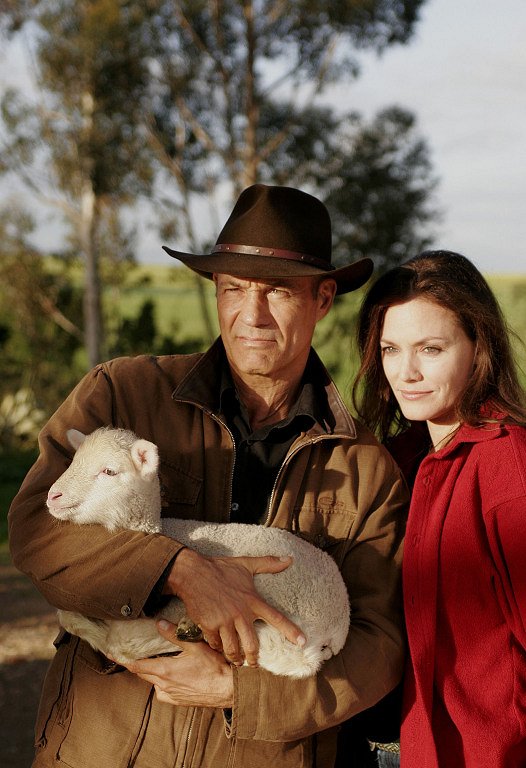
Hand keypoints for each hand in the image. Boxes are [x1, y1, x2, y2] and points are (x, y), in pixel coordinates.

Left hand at [122, 620, 233, 707]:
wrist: (227, 690)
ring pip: (153, 681)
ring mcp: (170, 694)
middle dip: (136, 664)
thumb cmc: (213, 667)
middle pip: (142, 673)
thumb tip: (159, 624)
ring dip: (152, 672)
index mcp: (165, 670)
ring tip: (159, 660)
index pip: (136, 666)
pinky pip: (162, 690)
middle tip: (131, 653)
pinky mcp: (177, 701)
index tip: (111, 654)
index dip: (123, 659)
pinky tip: (173, 674)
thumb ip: (174, 635)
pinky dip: (162, 681)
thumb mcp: (194, 646)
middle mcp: (163, 685)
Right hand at [165, 549, 305, 666]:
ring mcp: (224, 621)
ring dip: (236, 658)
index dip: (291, 631)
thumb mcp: (246, 564)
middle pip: (252, 645)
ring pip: (233, 649)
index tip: (303, 642)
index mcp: (252, 600)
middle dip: (254, 658)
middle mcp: (240, 613)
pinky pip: (216, 644)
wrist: (192, 573)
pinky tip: (219, 647)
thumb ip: (268, 563)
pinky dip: (218, 647)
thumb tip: (289, 559)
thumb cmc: (221, 568)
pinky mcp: (209, 626)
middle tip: (254, 664)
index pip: (276, 618)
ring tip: (237, 661)